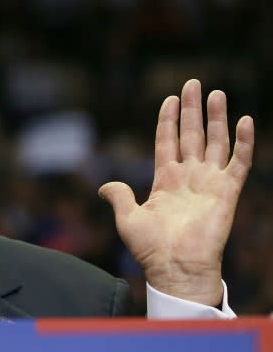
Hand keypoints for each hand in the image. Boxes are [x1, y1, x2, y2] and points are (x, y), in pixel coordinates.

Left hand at [99, 79, 253, 305]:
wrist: (175, 267)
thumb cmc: (151, 248)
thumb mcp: (127, 218)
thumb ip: (119, 196)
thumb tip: (105, 187)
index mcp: (165, 180)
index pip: (167, 141)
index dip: (168, 120)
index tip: (170, 98)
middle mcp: (189, 177)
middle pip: (191, 134)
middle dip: (192, 109)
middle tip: (194, 83)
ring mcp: (209, 183)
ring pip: (214, 142)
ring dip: (216, 118)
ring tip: (216, 93)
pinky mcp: (227, 192)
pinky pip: (239, 163)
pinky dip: (243, 142)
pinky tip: (246, 121)